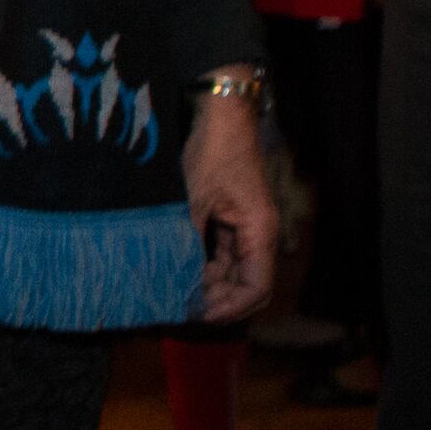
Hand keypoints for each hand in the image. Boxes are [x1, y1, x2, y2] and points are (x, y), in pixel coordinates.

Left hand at [184, 89, 277, 323]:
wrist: (219, 116)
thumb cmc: (212, 153)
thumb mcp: (192, 200)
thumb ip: (186, 240)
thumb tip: (170, 276)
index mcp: (259, 232)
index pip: (256, 288)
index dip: (230, 308)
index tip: (198, 314)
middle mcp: (258, 234)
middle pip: (246, 285)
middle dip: (218, 300)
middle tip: (182, 307)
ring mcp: (245, 228)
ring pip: (232, 271)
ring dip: (209, 285)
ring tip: (175, 291)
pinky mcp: (230, 220)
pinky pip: (221, 254)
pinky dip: (204, 266)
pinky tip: (179, 270)